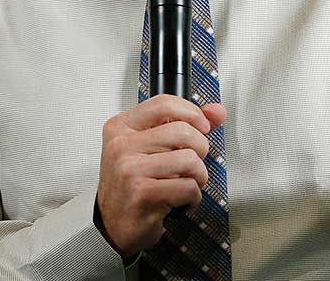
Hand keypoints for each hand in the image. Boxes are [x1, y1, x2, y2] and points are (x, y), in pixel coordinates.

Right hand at [95, 95, 226, 257]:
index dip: (192, 113)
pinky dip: (192, 198)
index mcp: (121, 127)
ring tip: (184, 184)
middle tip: (190, 164)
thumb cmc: (133, 184)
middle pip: (183, 131)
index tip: (202, 126)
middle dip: (199, 150)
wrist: (112, 225)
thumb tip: (216, 112)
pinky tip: (178, 201)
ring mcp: (130, 169)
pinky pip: (188, 187)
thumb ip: (185, 124)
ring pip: (190, 160)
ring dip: (198, 177)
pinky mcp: (142, 194)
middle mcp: (122, 146)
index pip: (164, 103)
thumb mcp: (151, 147)